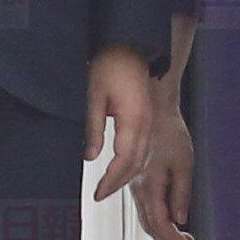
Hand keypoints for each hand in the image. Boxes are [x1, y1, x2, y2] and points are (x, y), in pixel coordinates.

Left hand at [86, 45, 153, 203]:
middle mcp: (146, 124)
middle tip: (101, 194)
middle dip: (118, 183)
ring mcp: (150, 121)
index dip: (111, 181)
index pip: (124, 161)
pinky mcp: (149, 118)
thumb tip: (90, 157)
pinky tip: (122, 166)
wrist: (133, 45)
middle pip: (136, 164)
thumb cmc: (111, 64)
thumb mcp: (94, 96)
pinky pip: (144, 147)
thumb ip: (93, 129)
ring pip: (143, 158)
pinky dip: (133, 163)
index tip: (98, 193)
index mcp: (133, 119)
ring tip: (110, 185)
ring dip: (127, 175)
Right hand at [130, 106, 197, 239]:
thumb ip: (181, 194)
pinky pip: (145, 207)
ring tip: (184, 238)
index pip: (160, 224)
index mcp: (149, 185)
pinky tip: (171, 221)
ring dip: (164, 233)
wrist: (154, 111)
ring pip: (146, 219)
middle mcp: (138, 188)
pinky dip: (157, 219)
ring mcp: (135, 185)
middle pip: (150, 226)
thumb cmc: (171, 133)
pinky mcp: (137, 180)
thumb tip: (180, 219)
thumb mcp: (184, 163)